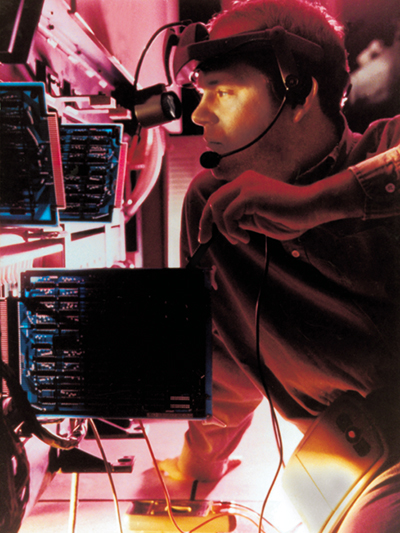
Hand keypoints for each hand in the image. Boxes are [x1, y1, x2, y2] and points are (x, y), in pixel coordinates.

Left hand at [198, 169, 363, 243]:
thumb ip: (242, 220)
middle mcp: (244, 180)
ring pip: (217, 207)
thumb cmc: (290, 217)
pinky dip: (232, 229)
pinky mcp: (250, 194)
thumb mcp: (259, 221)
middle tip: (205, 240)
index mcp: (246, 184)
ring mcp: (247, 184)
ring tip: (240, 239)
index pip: (218, 199)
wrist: (312, 208)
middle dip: (205, 222)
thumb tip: (226, 226)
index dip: (208, 218)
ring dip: (224, 228)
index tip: (206, 235)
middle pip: (212, 200)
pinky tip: (246, 237)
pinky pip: (228, 214)